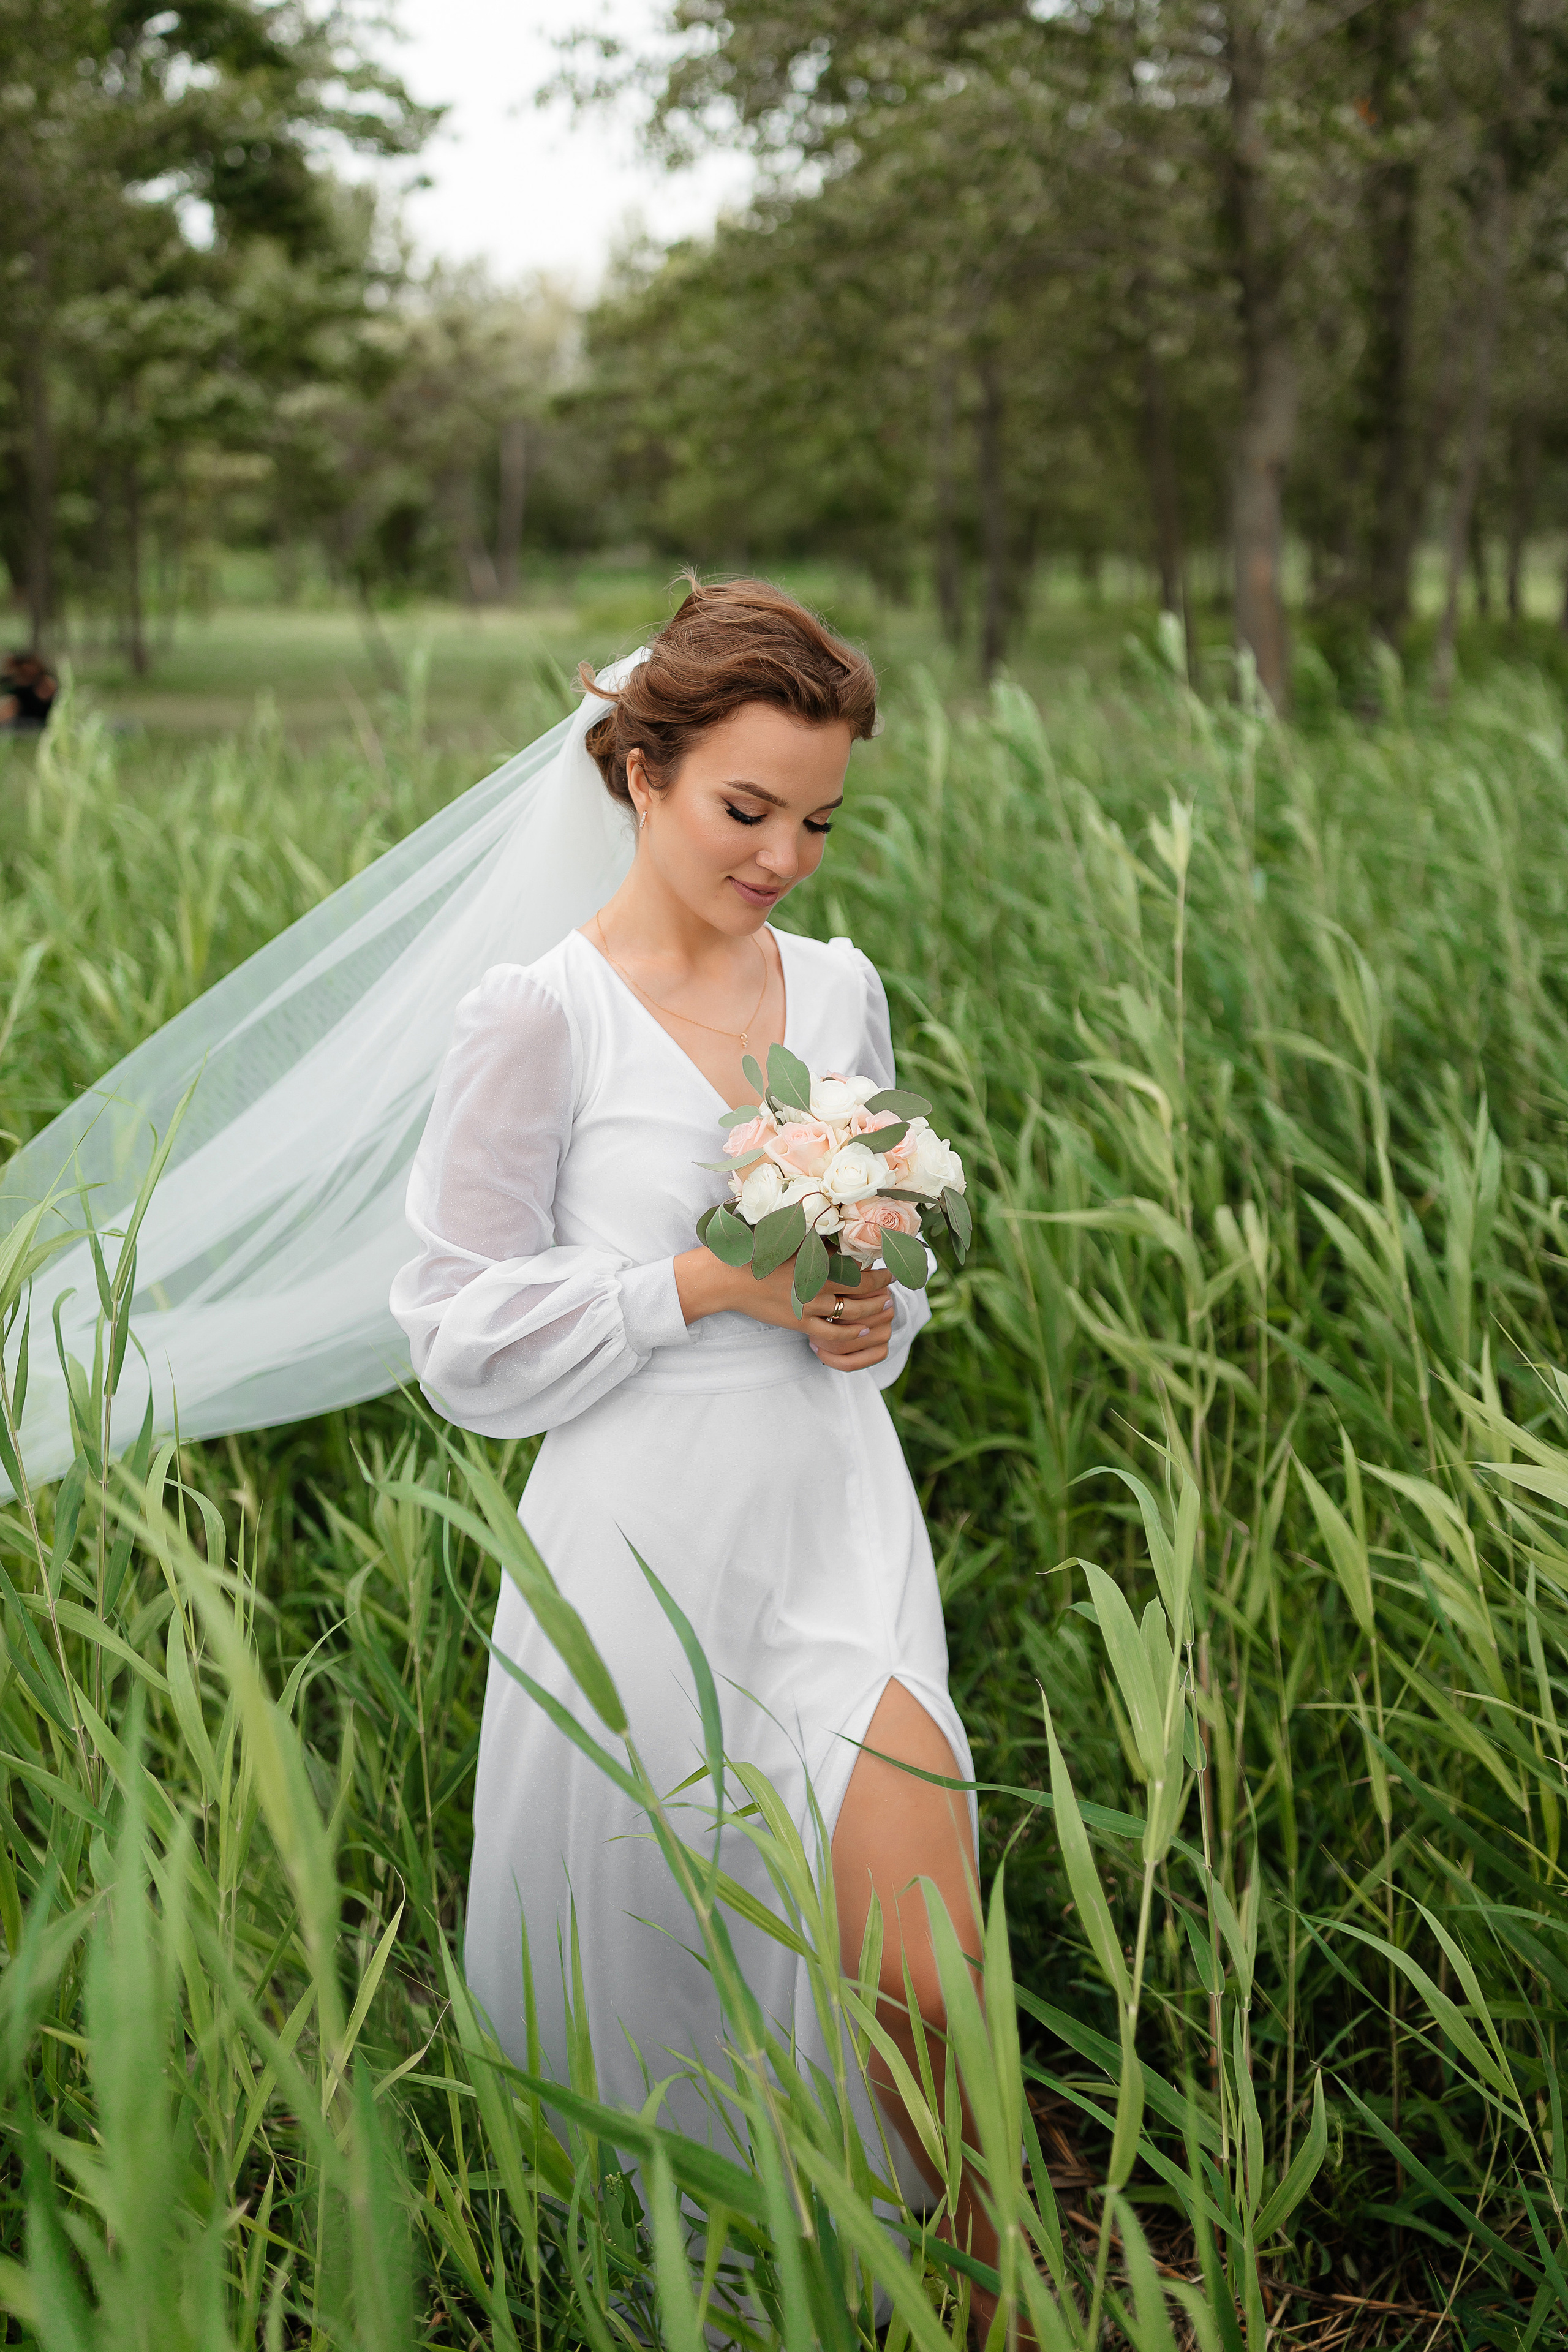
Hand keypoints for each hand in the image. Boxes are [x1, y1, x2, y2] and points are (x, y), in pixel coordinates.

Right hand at [673, 1247, 895, 1372]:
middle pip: (862, 1292)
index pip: (861, 1271)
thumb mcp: (790, 1237)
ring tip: (885, 1308)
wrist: (728, 1278)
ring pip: (852, 1314)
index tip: (892, 1268)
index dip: (881, 1272)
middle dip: (882, 1290)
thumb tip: (838, 1229)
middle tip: (894, 1287)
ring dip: (873, 1312)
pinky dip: (851, 1334)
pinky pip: (832, 1335)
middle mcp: (819, 1286)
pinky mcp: (799, 1324)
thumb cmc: (757, 1250)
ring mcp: (810, 1308)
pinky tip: (863, 1331)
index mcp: (818, 1263)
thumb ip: (816, 1237)